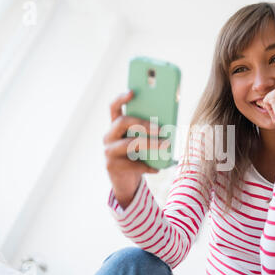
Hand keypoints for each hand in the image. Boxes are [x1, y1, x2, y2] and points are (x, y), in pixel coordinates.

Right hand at [103, 90, 167, 207]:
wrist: (126, 182)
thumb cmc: (138, 157)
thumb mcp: (142, 142)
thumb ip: (148, 132)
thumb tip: (166, 126)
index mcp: (116, 126)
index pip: (114, 107)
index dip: (121, 98)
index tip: (132, 92)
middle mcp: (109, 136)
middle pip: (123, 122)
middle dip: (143, 123)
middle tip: (161, 128)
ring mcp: (108, 151)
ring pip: (130, 143)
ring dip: (150, 144)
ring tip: (165, 146)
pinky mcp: (111, 166)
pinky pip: (132, 164)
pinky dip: (147, 166)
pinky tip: (157, 169)